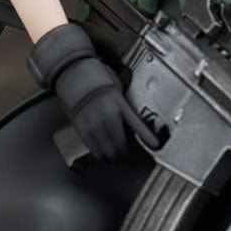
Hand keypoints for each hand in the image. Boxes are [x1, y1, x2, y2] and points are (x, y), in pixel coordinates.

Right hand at [27, 22, 155, 161]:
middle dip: (128, 152)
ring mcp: (94, 125)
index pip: (140, 128)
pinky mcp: (82, 130)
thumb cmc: (98, 78)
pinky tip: (104, 153)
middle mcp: (108, 117)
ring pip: (108, 154)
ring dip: (115, 157)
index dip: (150, 140)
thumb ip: (125, 106)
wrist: (74, 73)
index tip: (156, 146)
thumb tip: (134, 124)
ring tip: (117, 152)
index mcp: (120, 104)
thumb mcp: (118, 88)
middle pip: (123, 148)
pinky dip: (102, 156)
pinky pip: (95, 151)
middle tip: (129, 148)